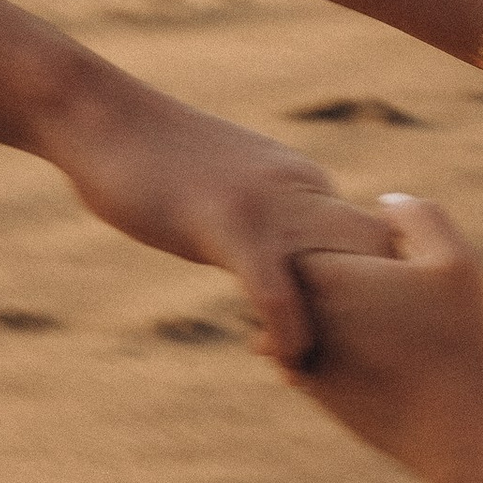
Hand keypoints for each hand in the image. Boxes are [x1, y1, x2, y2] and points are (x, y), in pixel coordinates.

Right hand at [39, 68, 390, 366]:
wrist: (99, 113)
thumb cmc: (152, 157)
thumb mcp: (227, 190)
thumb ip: (262, 222)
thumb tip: (276, 263)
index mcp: (307, 185)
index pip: (375, 242)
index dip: (373, 297)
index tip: (341, 336)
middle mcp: (304, 191)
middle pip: (382, 256)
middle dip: (377, 317)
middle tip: (341, 362)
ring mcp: (270, 206)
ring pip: (346, 273)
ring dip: (341, 332)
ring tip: (312, 369)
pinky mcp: (229, 223)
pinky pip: (279, 292)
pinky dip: (289, 335)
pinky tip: (274, 355)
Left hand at [291, 199, 482, 482]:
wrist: (451, 433)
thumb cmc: (457, 343)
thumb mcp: (455, 263)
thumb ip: (420, 218)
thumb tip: (385, 201)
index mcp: (327, 277)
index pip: (301, 238)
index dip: (328, 234)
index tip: (358, 241)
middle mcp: (302, 319)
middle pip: (291, 280)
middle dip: (317, 272)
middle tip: (358, 269)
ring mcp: (304, 360)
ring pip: (295, 321)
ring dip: (319, 313)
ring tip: (368, 308)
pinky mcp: (317, 395)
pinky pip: (308, 357)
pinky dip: (329, 348)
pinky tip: (373, 347)